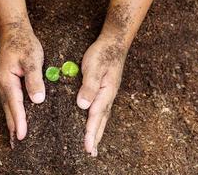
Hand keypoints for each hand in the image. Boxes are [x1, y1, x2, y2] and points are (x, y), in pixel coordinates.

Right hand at [0, 18, 44, 146]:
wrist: (14, 32)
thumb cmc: (24, 44)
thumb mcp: (32, 60)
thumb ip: (34, 79)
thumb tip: (37, 100)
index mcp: (7, 79)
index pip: (15, 104)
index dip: (19, 120)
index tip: (23, 135)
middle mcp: (2, 84)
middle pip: (8, 109)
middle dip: (13, 126)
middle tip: (17, 143)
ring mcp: (3, 83)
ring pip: (8, 106)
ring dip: (12, 120)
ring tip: (16, 135)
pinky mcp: (8, 81)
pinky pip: (10, 100)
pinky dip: (13, 111)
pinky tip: (17, 116)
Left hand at [77, 36, 128, 156]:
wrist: (114, 44)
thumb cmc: (103, 54)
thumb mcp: (93, 67)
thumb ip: (89, 86)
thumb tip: (83, 105)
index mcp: (106, 92)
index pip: (96, 115)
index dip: (91, 132)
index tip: (87, 147)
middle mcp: (108, 96)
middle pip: (102, 120)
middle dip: (96, 137)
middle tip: (91, 152)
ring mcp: (108, 94)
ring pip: (102, 116)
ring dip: (98, 131)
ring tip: (93, 144)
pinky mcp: (105, 90)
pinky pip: (101, 109)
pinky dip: (97, 120)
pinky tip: (94, 123)